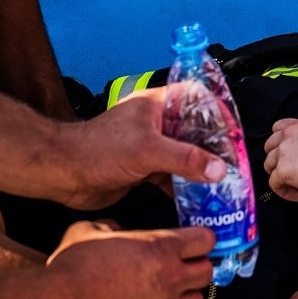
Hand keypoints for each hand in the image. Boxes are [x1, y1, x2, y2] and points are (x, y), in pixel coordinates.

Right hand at [46, 222, 215, 298]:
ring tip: (170, 293)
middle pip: (207, 272)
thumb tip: (114, 230)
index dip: (202, 238)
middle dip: (198, 266)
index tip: (196, 239)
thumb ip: (108, 227)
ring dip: (186, 296)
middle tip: (184, 265)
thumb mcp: (87, 231)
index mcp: (160, 248)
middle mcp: (169, 280)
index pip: (204, 240)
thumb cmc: (73, 269)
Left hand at [54, 89, 226, 208]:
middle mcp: (154, 124)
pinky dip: (185, 187)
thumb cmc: (98, 150)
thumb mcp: (147, 151)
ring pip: (183, 156)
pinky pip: (172, 176)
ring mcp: (149, 147)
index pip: (195, 97)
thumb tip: (220, 170)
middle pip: (193, 131)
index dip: (216, 110)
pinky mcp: (142, 170)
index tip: (233, 132)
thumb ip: (185, 160)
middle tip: (234, 165)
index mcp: (156, 106)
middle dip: (214, 148)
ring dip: (201, 170)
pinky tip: (199, 201)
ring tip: (223, 186)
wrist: (63, 174)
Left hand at [264, 117, 297, 200]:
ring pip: (269, 164)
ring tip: (293, 184)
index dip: (281, 142)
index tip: (286, 152)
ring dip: (278, 175)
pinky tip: (296, 195)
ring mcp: (283, 152)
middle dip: (277, 159)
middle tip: (289, 170)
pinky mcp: (282, 169)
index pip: (279, 127)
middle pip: (270, 146)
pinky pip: (274, 183)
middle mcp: (289, 135)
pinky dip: (283, 191)